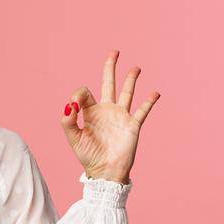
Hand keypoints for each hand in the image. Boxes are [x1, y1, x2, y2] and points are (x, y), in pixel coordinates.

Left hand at [61, 50, 160, 183]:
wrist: (105, 171)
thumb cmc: (88, 156)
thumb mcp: (73, 138)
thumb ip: (68, 121)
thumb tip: (70, 103)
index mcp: (90, 112)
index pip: (85, 93)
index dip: (80, 93)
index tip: (77, 102)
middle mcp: (106, 111)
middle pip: (109, 84)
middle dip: (110, 68)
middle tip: (114, 52)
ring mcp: (120, 116)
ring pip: (127, 93)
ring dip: (131, 79)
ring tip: (135, 67)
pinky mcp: (132, 125)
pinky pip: (142, 111)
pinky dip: (149, 101)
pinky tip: (154, 92)